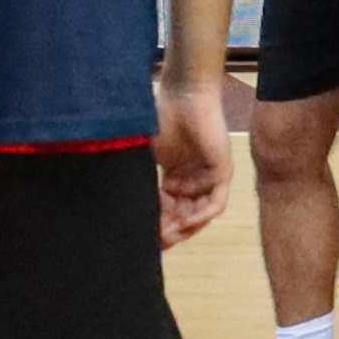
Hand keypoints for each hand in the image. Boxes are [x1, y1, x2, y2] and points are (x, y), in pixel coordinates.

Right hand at [153, 64, 231, 245]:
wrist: (184, 95)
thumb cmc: (161, 117)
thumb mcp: (144, 156)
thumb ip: (139, 179)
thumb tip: (117, 205)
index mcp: (174, 177)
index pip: (166, 210)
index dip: (155, 225)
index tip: (141, 238)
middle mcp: (192, 181)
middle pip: (182, 216)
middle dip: (169, 232)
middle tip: (154, 243)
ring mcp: (207, 177)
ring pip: (198, 214)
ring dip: (184, 228)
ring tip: (167, 235)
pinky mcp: (222, 172)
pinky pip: (215, 204)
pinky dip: (201, 215)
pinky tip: (185, 221)